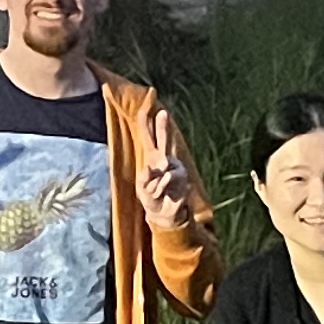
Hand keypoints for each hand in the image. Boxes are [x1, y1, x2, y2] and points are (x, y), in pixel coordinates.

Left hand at [138, 114, 206, 228]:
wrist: (165, 213)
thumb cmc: (151, 198)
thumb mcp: (141, 188)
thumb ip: (145, 177)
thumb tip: (159, 167)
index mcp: (152, 158)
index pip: (147, 139)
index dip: (145, 125)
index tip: (144, 110)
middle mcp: (164, 158)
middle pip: (163, 139)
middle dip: (162, 126)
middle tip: (162, 112)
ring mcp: (174, 166)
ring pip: (161, 166)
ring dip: (154, 183)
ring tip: (156, 192)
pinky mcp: (182, 175)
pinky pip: (167, 177)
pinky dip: (161, 186)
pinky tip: (164, 193)